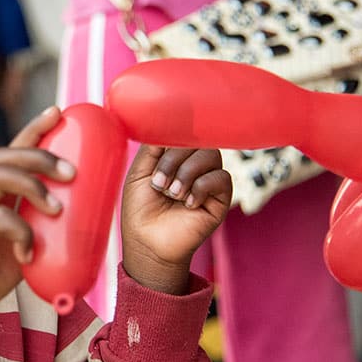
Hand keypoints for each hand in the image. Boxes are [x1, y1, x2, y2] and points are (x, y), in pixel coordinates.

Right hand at [0, 107, 73, 361]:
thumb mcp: (20, 245)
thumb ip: (40, 229)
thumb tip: (86, 222)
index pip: (13, 153)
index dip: (34, 129)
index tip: (58, 111)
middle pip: (4, 156)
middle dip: (39, 154)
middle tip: (71, 172)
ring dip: (31, 184)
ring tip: (56, 208)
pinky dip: (20, 234)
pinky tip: (29, 253)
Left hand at [120, 146, 230, 293]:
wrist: (147, 242)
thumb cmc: (140, 209)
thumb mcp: (139, 171)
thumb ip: (153, 145)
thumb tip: (167, 119)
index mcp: (174, 157)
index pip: (183, 132)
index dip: (173, 138)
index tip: (158, 150)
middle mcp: (193, 165)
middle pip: (197, 141)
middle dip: (174, 160)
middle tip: (159, 184)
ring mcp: (208, 181)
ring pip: (211, 156)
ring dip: (186, 174)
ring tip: (172, 194)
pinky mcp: (221, 199)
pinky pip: (222, 178)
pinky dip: (201, 187)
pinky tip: (188, 203)